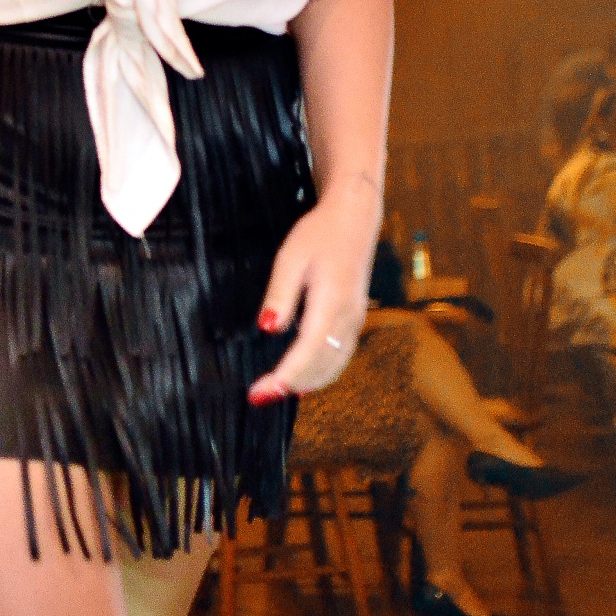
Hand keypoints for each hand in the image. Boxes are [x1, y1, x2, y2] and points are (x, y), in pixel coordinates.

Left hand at [248, 187, 377, 402]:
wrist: (354, 219)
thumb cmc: (318, 235)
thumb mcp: (290, 259)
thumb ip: (279, 296)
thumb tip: (267, 329)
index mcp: (332, 302)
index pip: (308, 350)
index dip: (286, 376)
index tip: (262, 392)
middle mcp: (349, 317)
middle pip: (322, 365)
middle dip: (292, 385)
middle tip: (260, 396)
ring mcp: (356, 320)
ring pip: (335, 365)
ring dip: (307, 382)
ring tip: (276, 391)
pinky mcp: (355, 319)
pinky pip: (340, 355)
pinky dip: (322, 372)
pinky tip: (303, 378)